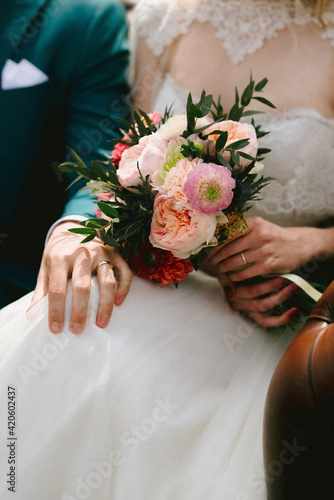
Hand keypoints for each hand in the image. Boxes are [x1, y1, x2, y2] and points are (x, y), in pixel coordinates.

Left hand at [28, 221, 131, 333]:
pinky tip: (119, 303)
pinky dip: (123, 288)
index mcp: (60, 258)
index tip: (56, 328)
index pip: (57, 288)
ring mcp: (101, 253)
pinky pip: (124, 272)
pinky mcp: (115, 254)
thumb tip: (31, 314)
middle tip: (78, 330)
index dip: (56, 310)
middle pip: (82, 286)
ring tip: (101, 323)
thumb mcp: (45, 267)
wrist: (72, 228)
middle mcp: (81, 254)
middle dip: (80, 311)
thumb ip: (42, 289)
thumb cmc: (58, 252)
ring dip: (105, 304)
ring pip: (107, 281)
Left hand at [205, 216, 331, 326]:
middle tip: (209, 262)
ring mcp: (264, 250)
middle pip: (228, 249)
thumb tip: (214, 236)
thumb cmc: (273, 236)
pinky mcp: (269, 265)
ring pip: (235, 262)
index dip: (213, 243)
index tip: (204, 249)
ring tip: (219, 269)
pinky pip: (245, 273)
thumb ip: (241, 229)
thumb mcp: (260, 226)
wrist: (300, 244)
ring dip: (224, 268)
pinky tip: (231, 277)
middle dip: (216, 257)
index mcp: (254, 223)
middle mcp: (259, 235)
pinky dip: (236, 276)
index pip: (227, 234)